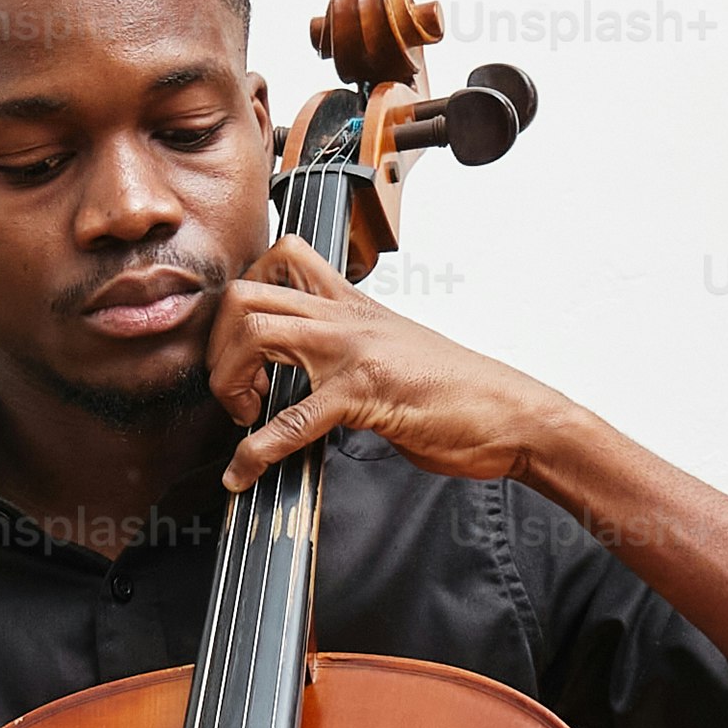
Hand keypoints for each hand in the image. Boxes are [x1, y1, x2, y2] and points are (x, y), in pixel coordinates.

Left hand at [199, 232, 595, 495]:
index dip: (243, 296)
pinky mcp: (365, 392)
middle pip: (248, 292)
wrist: (509, 413)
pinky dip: (256, 451)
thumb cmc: (455, 390)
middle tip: (236, 388)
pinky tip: (246, 471)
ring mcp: (354, 350)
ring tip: (244, 416)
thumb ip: (346, 351)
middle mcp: (346, 317)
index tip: (244, 345)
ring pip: (256, 330)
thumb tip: (304, 374)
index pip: (281, 256)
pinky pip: (292, 417)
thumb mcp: (391, 352)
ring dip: (228, 379)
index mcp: (352, 304)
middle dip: (218, 343)